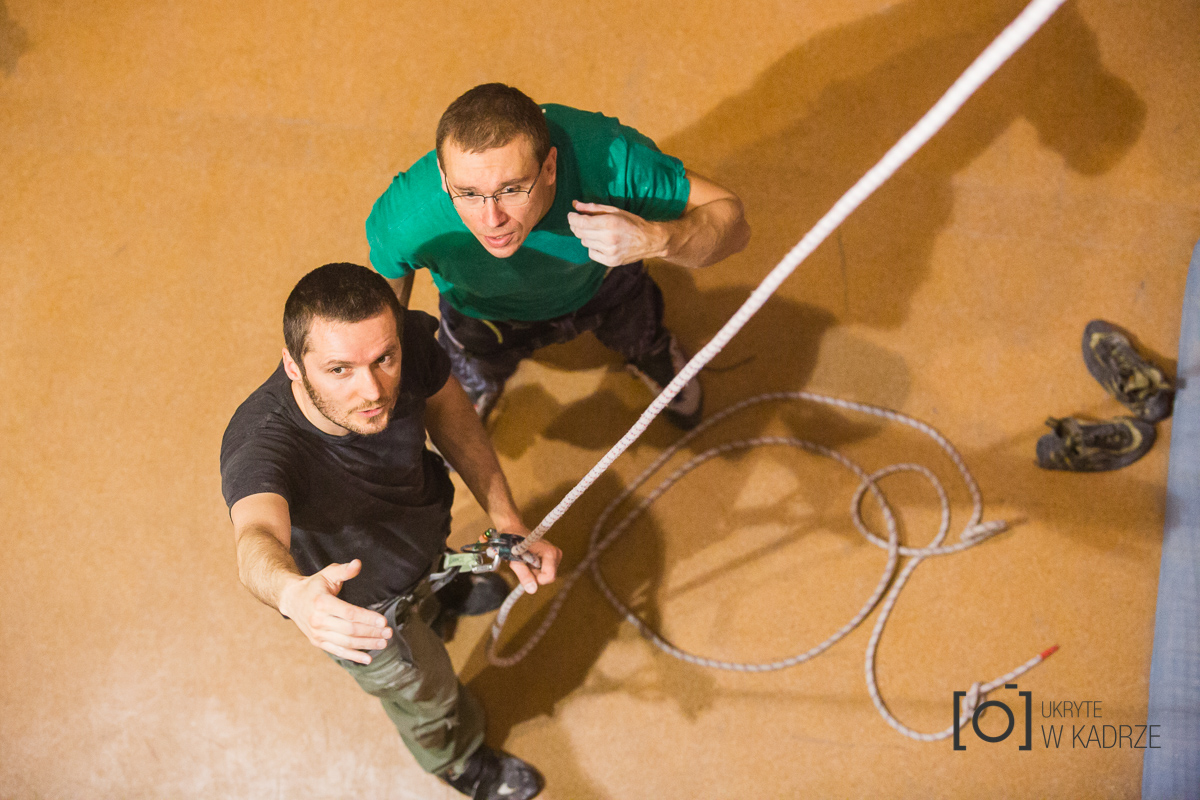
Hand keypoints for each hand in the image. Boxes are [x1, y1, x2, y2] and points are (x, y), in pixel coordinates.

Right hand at [277, 559, 391, 664]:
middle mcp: (318, 620)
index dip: (367, 618)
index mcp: (321, 602)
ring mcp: (317, 633)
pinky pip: (337, 651)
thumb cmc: (314, 585)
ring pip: (345, 643)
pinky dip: (353, 656)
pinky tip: (368, 658)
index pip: (348, 613)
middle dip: (371, 632)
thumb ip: (344, 570)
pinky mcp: (318, 642)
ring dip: (366, 644)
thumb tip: (358, 564)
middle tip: (389, 632)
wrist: (292, 600)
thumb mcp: (328, 573)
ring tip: (383, 643)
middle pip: (349, 630)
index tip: (383, 620)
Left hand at [506, 538, 561, 593]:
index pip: (549, 577)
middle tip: (524, 562)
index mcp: (550, 552)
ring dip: (533, 571)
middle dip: (534, 574)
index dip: (536, 578)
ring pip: (545, 576)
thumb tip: (532, 590)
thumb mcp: (514, 559)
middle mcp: (556, 553)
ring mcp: (556, 556)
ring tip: (525, 559)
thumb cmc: (513, 542)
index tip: (526, 568)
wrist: (514, 530)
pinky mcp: (553, 558)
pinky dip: (535, 569)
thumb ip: (524, 575)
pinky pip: (544, 572)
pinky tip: (529, 559)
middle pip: (547, 577)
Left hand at [567, 200, 666, 266]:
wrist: (650, 241)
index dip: (572, 218)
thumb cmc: (632, 223)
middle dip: (577, 226)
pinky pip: (591, 253)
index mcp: (610, 223)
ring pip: (585, 242)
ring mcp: (610, 252)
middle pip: (580, 233)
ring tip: (598, 232)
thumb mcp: (615, 211)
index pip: (582, 222)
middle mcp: (609, 238)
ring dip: (586, 236)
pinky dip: (593, 247)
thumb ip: (594, 208)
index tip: (571, 215)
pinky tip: (602, 243)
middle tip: (580, 222)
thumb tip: (575, 205)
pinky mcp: (610, 261)